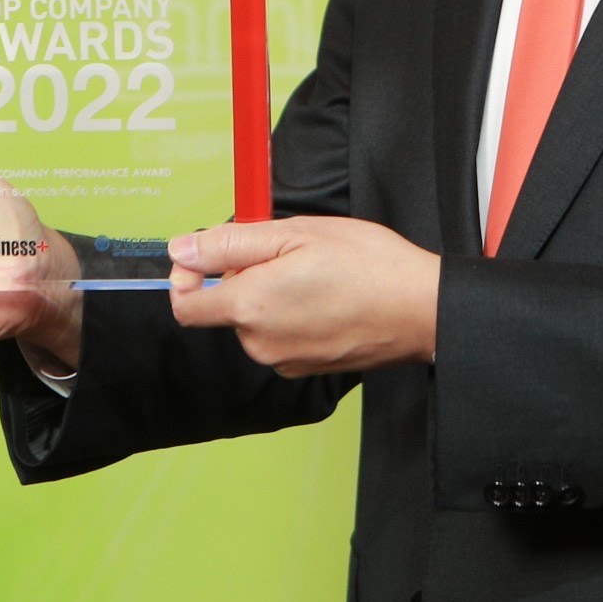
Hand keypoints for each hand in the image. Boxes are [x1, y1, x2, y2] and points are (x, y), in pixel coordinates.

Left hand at [167, 217, 439, 377]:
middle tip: (289, 253)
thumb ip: (229, 243)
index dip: (188, 276)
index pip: (185, 305)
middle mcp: (260, 343)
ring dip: (271, 296)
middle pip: (225, 308)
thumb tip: (181, 250)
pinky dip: (292, 316)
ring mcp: (285, 360)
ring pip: (255, 321)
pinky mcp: (307, 368)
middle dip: (244, 277)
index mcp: (250, 307)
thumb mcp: (294, 233)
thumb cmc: (366, 265)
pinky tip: (326, 297)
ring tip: (314, 274)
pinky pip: (281, 337)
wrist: (420, 310)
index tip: (210, 254)